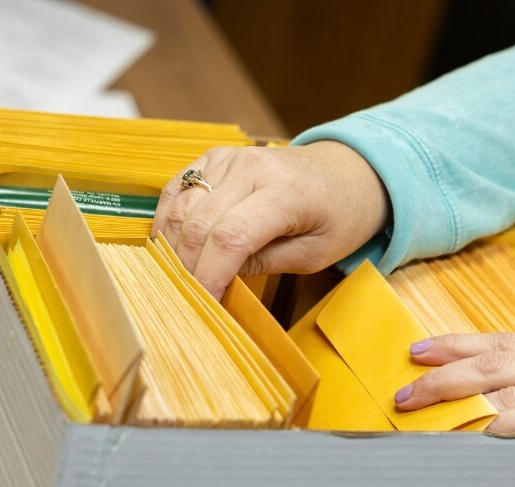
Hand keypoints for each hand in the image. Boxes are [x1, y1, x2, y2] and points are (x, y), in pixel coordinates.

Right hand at [154, 141, 390, 298]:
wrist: (345, 171)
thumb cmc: (338, 215)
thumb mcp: (314, 253)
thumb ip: (266, 263)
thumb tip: (218, 278)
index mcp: (285, 192)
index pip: (230, 237)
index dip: (210, 274)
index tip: (203, 302)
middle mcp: (252, 167)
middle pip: (200, 223)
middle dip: (189, 266)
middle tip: (190, 296)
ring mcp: (230, 158)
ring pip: (183, 206)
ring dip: (175, 246)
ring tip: (181, 276)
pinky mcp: (215, 156)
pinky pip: (178, 187)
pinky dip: (169, 219)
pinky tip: (171, 245)